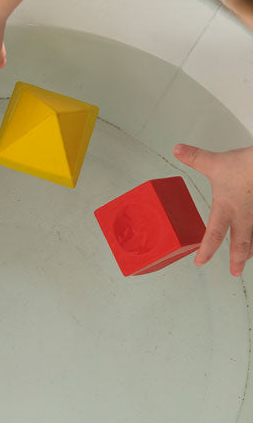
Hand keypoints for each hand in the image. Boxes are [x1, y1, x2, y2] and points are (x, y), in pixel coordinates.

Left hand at [174, 143, 252, 274]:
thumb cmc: (245, 164)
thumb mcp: (215, 163)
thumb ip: (196, 158)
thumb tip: (178, 150)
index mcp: (226, 208)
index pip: (213, 234)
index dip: (206, 250)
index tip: (201, 261)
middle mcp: (243, 215)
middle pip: (241, 243)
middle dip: (237, 259)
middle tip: (235, 271)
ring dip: (251, 250)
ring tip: (248, 258)